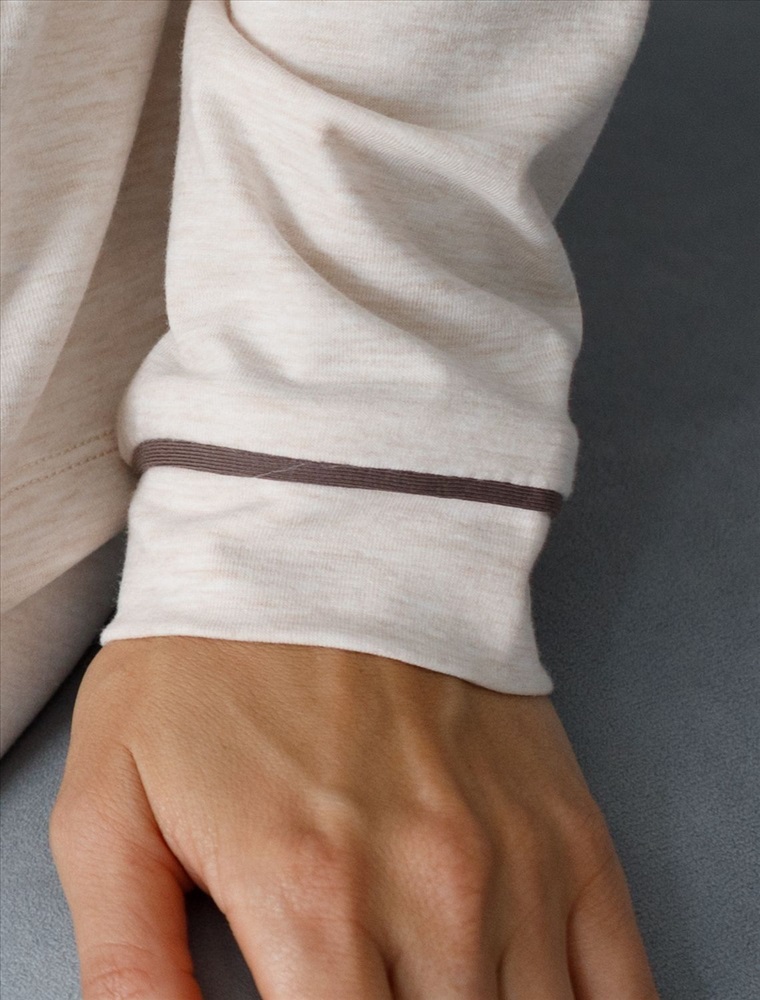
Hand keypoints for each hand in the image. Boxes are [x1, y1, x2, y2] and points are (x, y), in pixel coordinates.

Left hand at [50, 636, 658, 998]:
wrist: (324, 538)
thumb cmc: (211, 661)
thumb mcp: (113, 802)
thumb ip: (128, 962)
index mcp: (310, 897)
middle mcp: (432, 892)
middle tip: (364, 992)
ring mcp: (515, 862)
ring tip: (425, 994)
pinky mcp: (566, 830)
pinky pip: (620, 986)